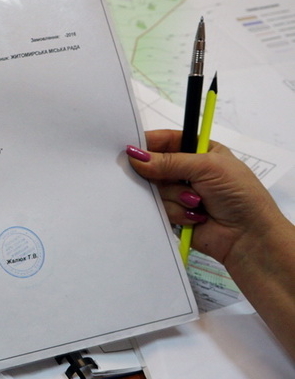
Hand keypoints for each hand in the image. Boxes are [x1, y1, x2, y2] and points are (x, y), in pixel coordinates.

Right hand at [126, 129, 284, 265]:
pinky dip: (175, 213)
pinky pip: (158, 209)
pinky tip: (194, 217)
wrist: (248, 237)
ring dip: (175, 197)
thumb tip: (135, 157)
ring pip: (154, 190)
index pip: (166, 141)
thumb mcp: (208, 167)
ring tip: (197, 203)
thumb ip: (170, 162)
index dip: (148, 144)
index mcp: (199, 151)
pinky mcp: (173, 213)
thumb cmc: (239, 194)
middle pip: (153, 166)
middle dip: (162, 176)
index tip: (130, 150)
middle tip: (175, 182)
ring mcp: (178, 193)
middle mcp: (186, 171)